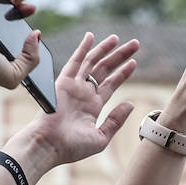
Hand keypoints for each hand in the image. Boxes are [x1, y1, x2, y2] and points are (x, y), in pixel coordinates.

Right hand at [25, 34, 137, 166]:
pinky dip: (83, 49)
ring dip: (105, 49)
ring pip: (92, 62)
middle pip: (105, 69)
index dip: (123, 73)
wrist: (50, 146)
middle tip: (135, 44)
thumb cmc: (72, 147)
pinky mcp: (63, 83)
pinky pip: (75, 62)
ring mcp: (74, 87)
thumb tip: (130, 104)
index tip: (134, 62)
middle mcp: (84, 94)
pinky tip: (91, 37)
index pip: (111, 84)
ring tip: (119, 38)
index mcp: (93, 106)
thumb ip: (116, 120)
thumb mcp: (101, 137)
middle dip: (119, 56)